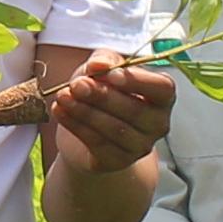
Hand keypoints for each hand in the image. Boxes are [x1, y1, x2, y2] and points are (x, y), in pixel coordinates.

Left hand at [44, 51, 175, 171]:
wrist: (90, 124)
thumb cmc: (105, 89)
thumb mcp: (106, 67)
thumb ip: (104, 60)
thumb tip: (97, 65)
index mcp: (162, 95)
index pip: (162, 89)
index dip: (138, 82)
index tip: (112, 74)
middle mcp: (158, 123)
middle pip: (134, 111)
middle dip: (102, 96)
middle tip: (77, 85)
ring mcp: (141, 145)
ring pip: (114, 129)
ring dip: (85, 112)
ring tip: (62, 96)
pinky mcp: (119, 161)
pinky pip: (98, 143)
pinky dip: (76, 126)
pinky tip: (60, 111)